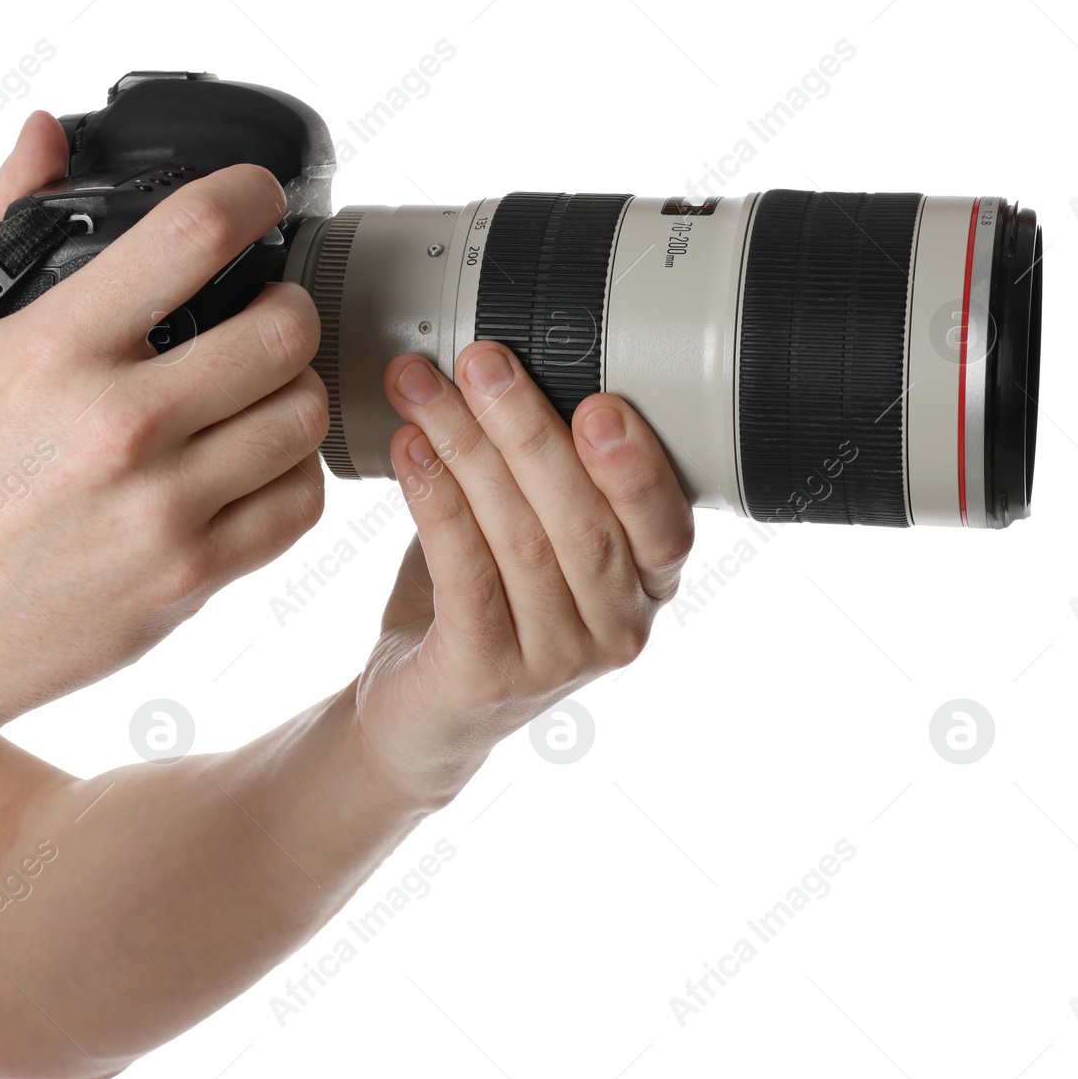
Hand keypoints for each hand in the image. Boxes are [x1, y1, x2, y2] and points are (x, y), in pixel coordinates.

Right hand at [0, 111, 329, 723]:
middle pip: (283, 330)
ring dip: (294, 391)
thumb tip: (44, 135)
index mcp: (53, 352)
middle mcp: (118, 426)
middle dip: (288, 308)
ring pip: (303, 416)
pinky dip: (293, 475)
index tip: (260, 198)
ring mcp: (162, 509)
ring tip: (263, 392)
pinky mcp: (189, 577)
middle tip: (269, 315)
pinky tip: (257, 463)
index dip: (249, 196)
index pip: (192, 235)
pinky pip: (298, 506)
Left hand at [350, 342, 694, 801]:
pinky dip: (435, 502)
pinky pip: (465, 575)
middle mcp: (617, 630)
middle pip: (581, 521)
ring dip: (466, 449)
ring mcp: (555, 663)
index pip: (667, 525)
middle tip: (482, 362)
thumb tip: (504, 363)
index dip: (637, 465)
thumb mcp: (529, 537)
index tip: (600, 400)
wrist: (419, 716)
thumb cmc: (481, 608)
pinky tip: (410, 451)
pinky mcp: (486, 677)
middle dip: (527, 430)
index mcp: (646, 587)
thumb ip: (539, 472)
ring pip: (519, 540)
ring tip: (422, 389)